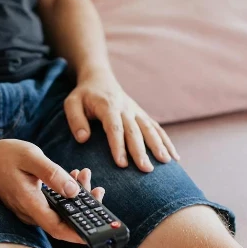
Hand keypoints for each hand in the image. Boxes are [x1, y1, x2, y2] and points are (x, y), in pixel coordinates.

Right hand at [0, 139, 102, 243]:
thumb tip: (73, 192)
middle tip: (98, 190)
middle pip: (63, 222)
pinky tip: (73, 177)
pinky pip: (52, 206)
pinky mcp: (31, 205)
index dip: (79, 235)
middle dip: (84, 209)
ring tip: (84, 175)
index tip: (98, 234)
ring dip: (76, 198)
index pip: (58, 229)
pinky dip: (65, 194)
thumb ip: (52, 174)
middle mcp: (29, 212)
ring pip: (59, 213)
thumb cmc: (5, 155)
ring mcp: (29, 210)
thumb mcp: (31, 157)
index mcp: (29, 203)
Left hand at [64, 72, 179, 171]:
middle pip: (135, 131)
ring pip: (150, 129)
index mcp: (107, 106)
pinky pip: (156, 128)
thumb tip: (83, 139)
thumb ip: (75, 120)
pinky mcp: (142, 115)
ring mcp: (136, 111)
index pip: (114, 127)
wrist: (100, 78)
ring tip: (165, 162)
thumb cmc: (84, 95)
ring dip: (159, 145)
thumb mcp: (71, 102)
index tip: (121, 164)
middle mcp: (125, 108)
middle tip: (146, 169)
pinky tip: (174, 156)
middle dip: (141, 151)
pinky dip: (166, 142)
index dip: (118, 146)